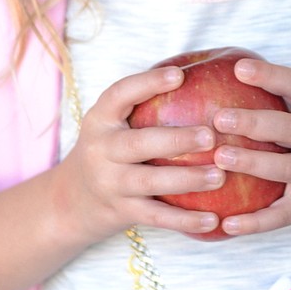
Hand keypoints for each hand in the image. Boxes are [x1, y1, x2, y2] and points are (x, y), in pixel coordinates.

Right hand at [53, 65, 224, 245]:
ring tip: (220, 175)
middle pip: (139, 144)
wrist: (70, 201)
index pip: (119, 94)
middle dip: (176, 140)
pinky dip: (185, 220)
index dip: (148, 82)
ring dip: (188, 179)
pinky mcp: (121, 212)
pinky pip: (156, 216)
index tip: (179, 75)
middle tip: (211, 135)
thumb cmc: (108, 149)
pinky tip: (213, 220)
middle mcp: (101, 150)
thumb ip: (143, 102)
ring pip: (150, 182)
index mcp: (100, 119)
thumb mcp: (111, 123)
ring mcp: (109, 183)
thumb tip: (199, 69)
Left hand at [210, 56, 290, 236]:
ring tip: (220, 158)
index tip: (240, 68)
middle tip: (220, 118)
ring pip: (286, 168)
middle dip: (254, 122)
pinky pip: (284, 215)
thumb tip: (234, 73)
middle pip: (290, 127)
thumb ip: (288, 100)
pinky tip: (228, 223)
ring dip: (252, 164)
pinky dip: (256, 222)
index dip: (270, 75)